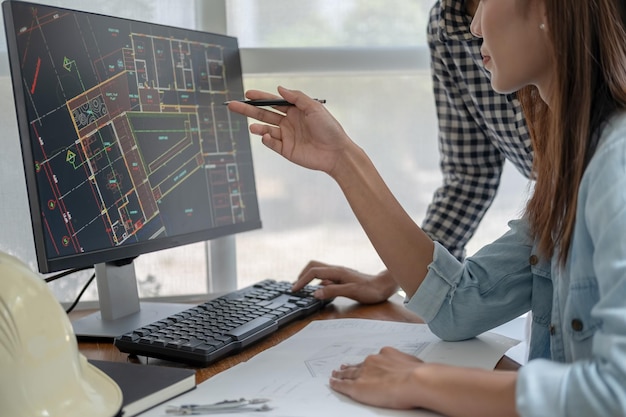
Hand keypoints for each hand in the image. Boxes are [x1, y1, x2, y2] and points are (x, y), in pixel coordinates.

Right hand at [226, 87, 352, 176]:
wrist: (336, 152)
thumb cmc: (329, 128)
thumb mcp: (314, 107)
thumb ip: (296, 97)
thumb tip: (279, 88)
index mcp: (295, 110)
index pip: (273, 102)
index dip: (260, 98)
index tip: (247, 94)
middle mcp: (289, 122)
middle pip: (264, 114)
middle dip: (249, 110)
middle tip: (233, 105)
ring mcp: (286, 136)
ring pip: (266, 129)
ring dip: (257, 126)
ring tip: (251, 126)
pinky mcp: (286, 150)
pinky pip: (272, 143)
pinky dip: (266, 139)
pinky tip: (265, 136)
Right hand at [292, 261, 398, 303]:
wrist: (384, 286)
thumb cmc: (370, 290)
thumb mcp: (351, 292)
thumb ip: (332, 291)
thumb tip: (314, 293)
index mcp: (336, 272)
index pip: (313, 272)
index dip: (302, 281)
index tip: (294, 290)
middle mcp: (336, 270)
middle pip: (313, 266)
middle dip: (302, 275)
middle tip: (295, 287)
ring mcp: (339, 274)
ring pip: (319, 271)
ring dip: (309, 277)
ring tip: (303, 289)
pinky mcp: (343, 278)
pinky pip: (326, 277)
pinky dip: (317, 282)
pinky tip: (318, 291)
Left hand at [329, 347, 425, 408]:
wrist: (415, 380)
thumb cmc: (418, 374)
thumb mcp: (414, 364)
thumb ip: (407, 365)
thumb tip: (414, 369)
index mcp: (385, 354)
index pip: (373, 360)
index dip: (367, 363)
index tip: (365, 363)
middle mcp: (372, 362)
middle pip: (358, 365)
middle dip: (350, 366)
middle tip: (343, 366)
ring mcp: (363, 373)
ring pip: (348, 373)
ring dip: (340, 374)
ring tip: (335, 374)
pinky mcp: (357, 387)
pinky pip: (343, 384)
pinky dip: (337, 383)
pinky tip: (333, 383)